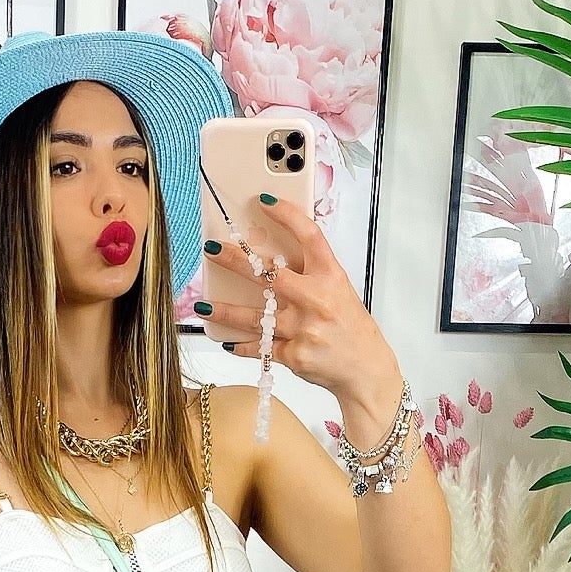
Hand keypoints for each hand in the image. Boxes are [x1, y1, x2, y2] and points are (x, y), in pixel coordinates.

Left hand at [196, 192, 401, 411]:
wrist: (367, 370)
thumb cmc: (352, 328)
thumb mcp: (340, 292)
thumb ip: (310, 276)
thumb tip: (271, 263)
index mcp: (331, 277)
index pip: (309, 236)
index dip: (286, 214)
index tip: (263, 201)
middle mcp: (316, 299)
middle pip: (268, 273)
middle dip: (235, 260)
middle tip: (212, 250)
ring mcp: (303, 328)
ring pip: (254, 317)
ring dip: (224, 311)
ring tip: (203, 306)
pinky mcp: (294, 355)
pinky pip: (259, 347)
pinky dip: (241, 345)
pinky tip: (227, 340)